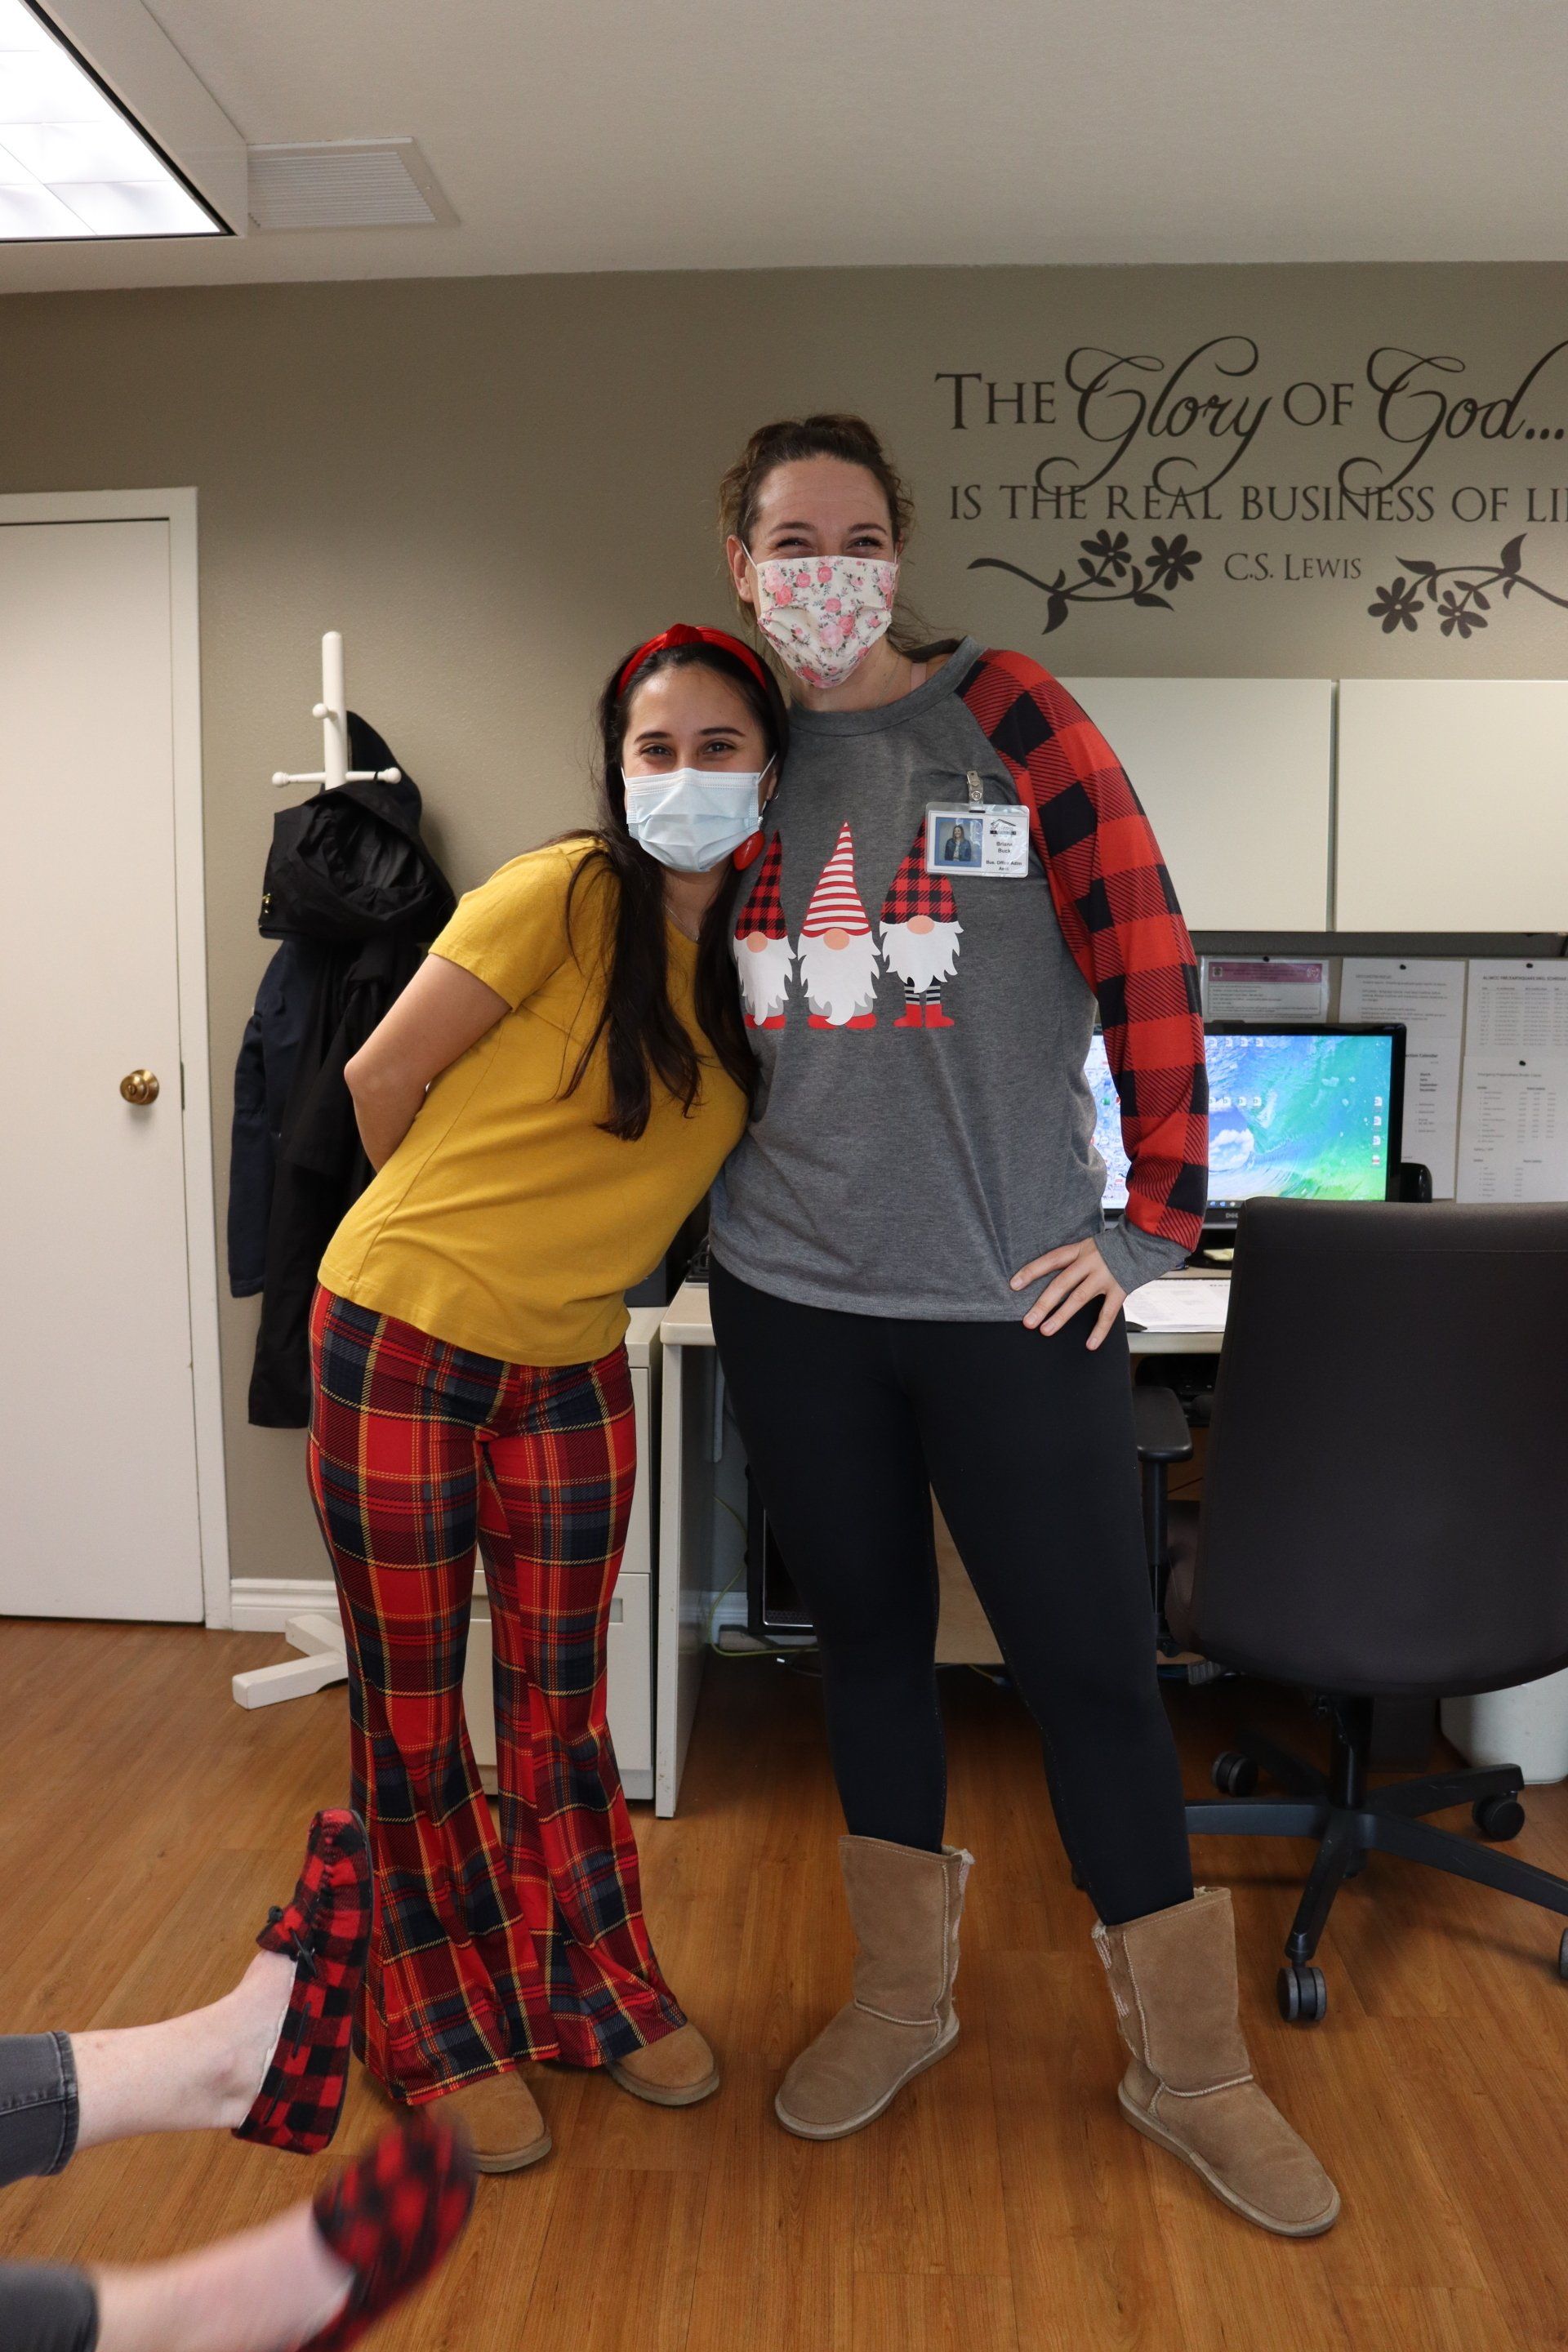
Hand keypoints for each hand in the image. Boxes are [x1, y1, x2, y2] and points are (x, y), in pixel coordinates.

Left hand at [1010, 1237, 1125, 1349]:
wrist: (1143, 1243)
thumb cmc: (1112, 1248)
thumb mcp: (1089, 1246)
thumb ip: (1073, 1260)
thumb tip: (1051, 1278)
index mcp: (1079, 1250)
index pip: (1051, 1260)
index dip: (1032, 1271)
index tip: (1014, 1284)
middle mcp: (1090, 1262)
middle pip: (1061, 1283)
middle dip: (1043, 1303)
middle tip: (1028, 1321)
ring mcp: (1105, 1276)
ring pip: (1079, 1298)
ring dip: (1061, 1316)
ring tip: (1046, 1330)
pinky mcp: (1121, 1289)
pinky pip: (1108, 1313)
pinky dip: (1099, 1330)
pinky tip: (1090, 1344)